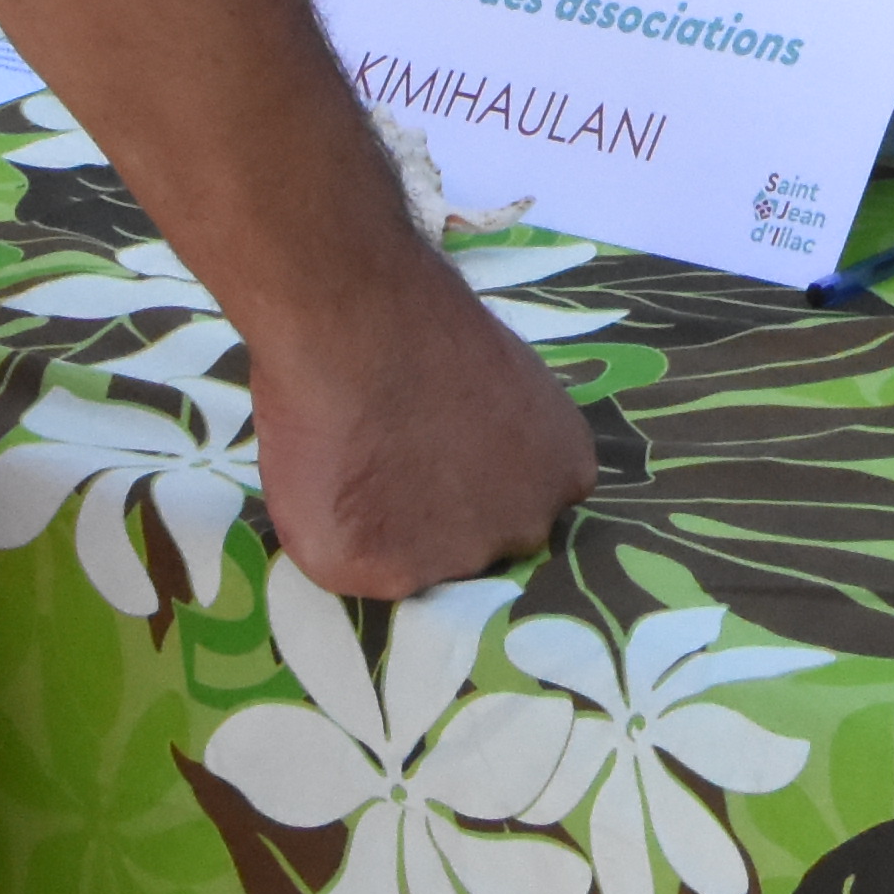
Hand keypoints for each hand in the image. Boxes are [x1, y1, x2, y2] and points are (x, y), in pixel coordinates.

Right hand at [244, 249, 596, 598]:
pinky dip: (332, 529)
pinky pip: (350, 565)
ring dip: (385, 528)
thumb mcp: (511, 382)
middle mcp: (523, 530)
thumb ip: (505, 441)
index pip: (526, 507)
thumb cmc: (426, 324)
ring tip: (355, 460)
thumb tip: (474, 456)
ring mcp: (453, 560)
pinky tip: (328, 476)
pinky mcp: (379, 575)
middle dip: (441, 518)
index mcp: (565, 474)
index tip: (443, 464)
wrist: (358, 319)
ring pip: (413, 563)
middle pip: (480, 546)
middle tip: (394, 464)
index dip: (478, 488)